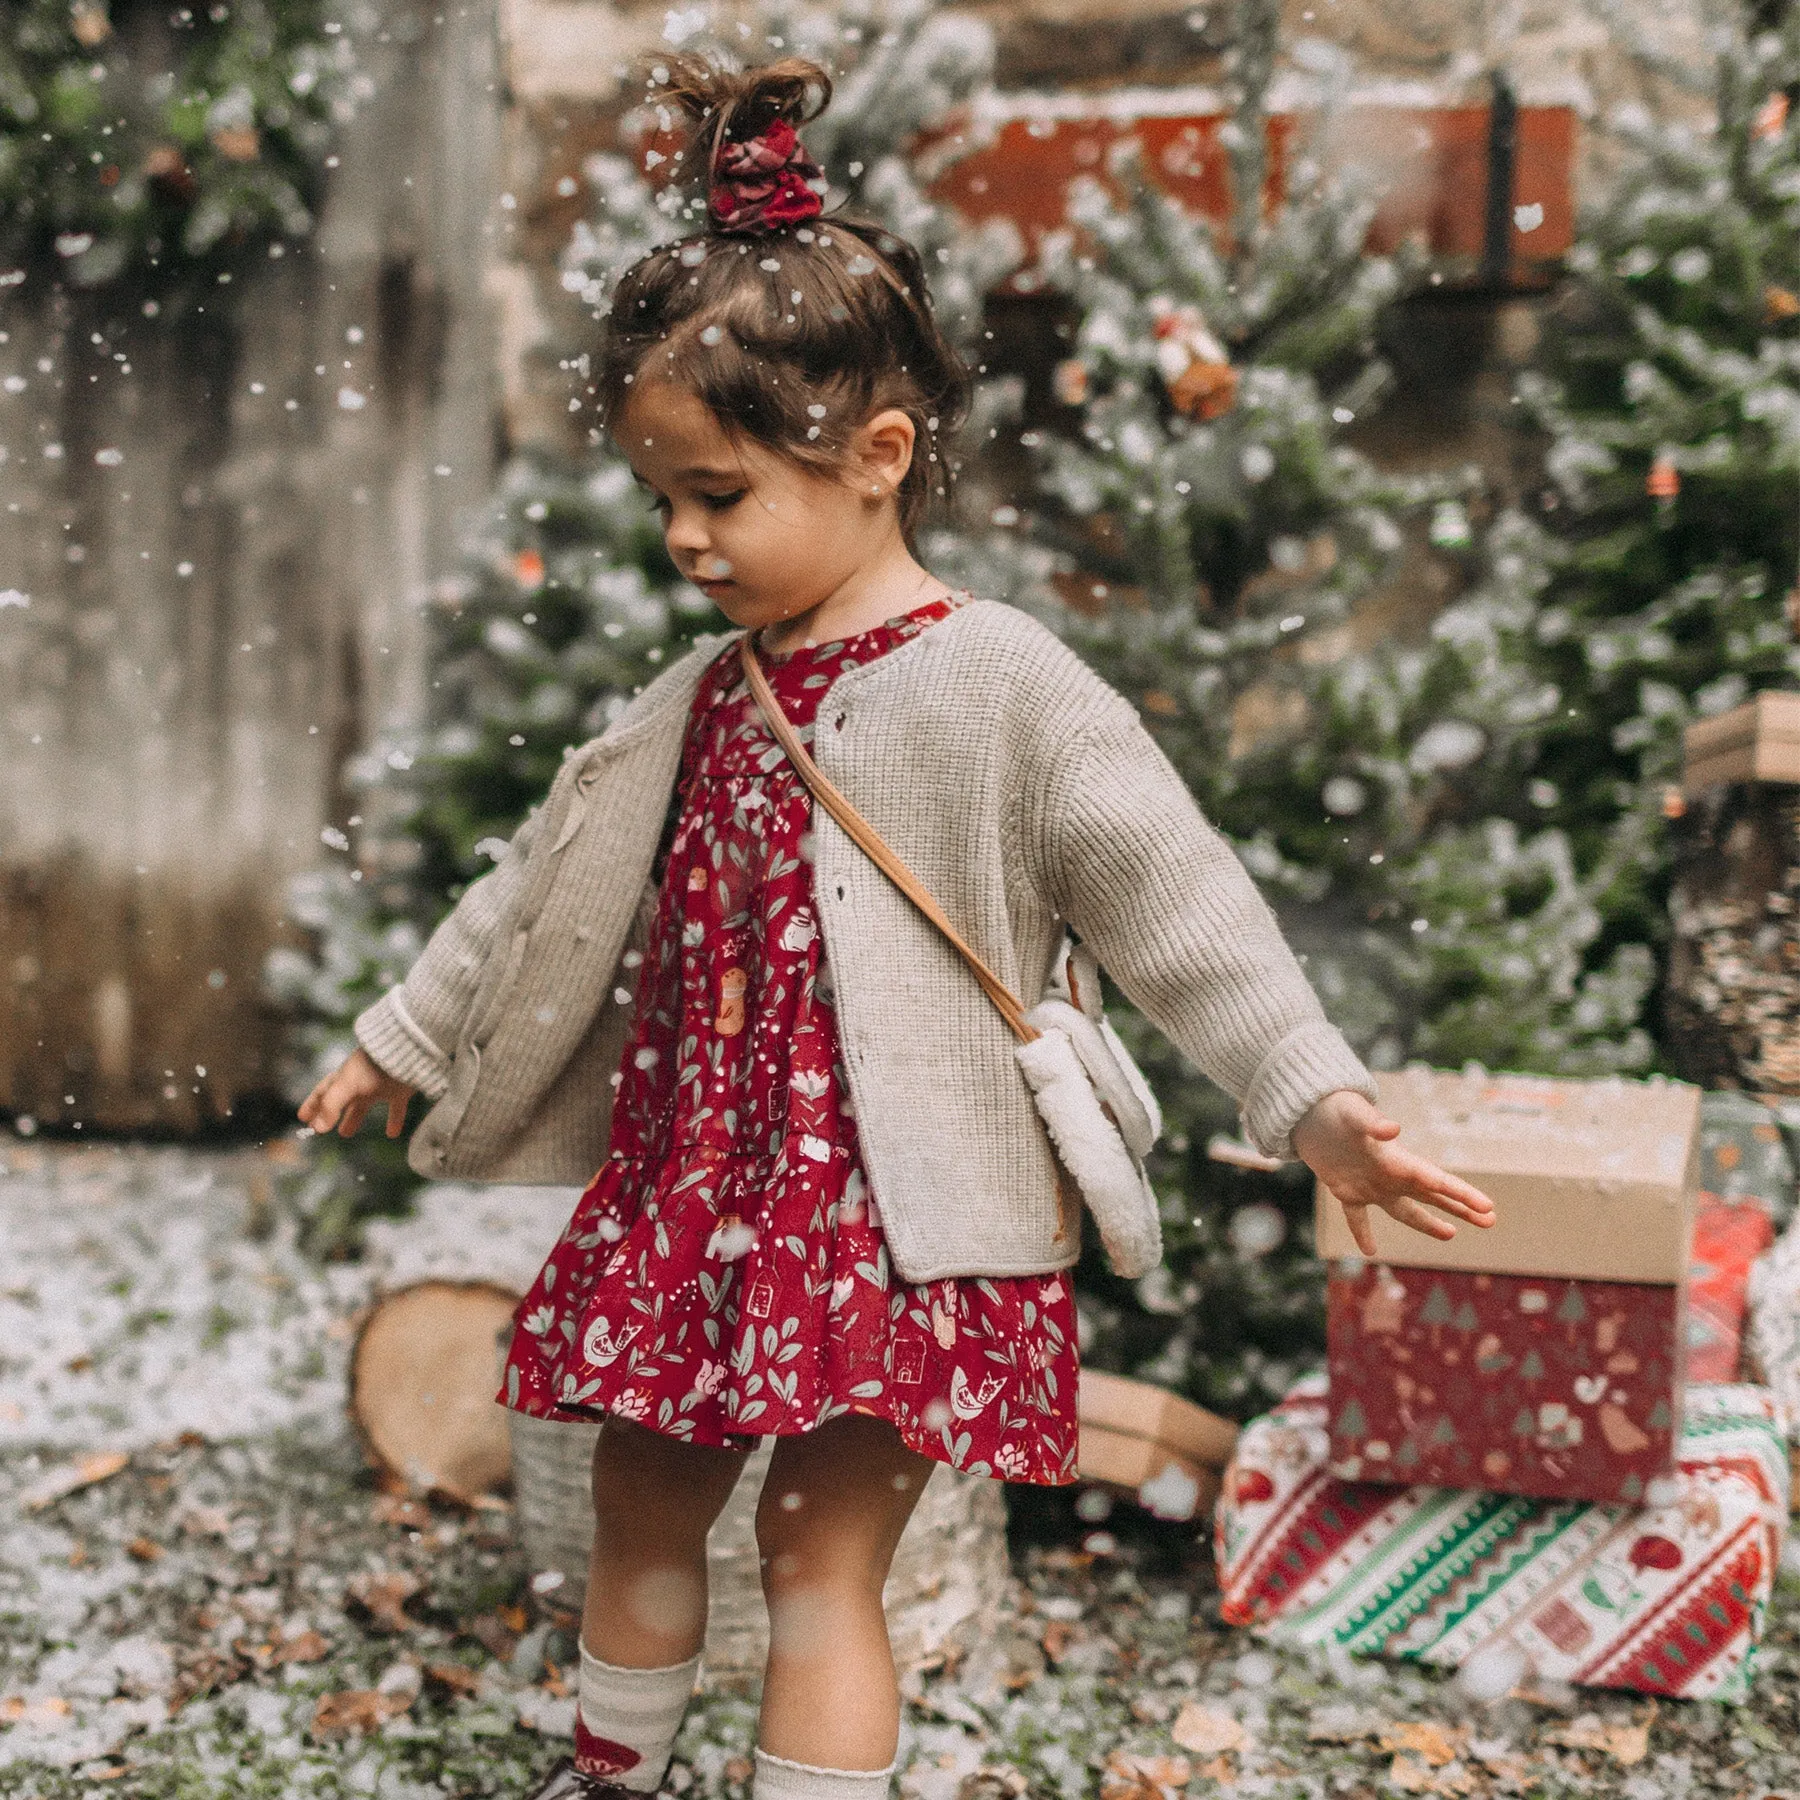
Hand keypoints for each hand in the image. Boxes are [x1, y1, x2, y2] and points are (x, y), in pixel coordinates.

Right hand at [298, 1048, 415, 1140]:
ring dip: (354, 1118)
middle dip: (329, 1114)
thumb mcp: (347, 1084)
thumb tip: (317, 1128)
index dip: (312, 1105)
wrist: (407, 1052)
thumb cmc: (372, 1065)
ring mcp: (380, 1086)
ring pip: (363, 1105)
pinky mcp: (400, 1090)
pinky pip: (396, 1109)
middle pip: (340, 1100)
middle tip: (319, 1129)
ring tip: (345, 1134)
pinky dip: (393, 1121)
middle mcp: (360, 1082)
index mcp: (344, 1077)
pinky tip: (392, 1134)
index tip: (302, 1118)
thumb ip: (332, 1106)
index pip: (323, 1092)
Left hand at [1292, 1087, 1494, 1256]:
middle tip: (1490, 1221)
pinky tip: (1370, 1252)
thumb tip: (1393, 1129)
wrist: (1308, 1111)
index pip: (1437, 1181)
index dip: (1462, 1195)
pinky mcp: (1346, 1190)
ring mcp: (1370, 1185)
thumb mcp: (1352, 1114)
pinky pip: (1357, 1217)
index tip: (1488, 1209)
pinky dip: (1362, 1233)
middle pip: (1432, 1196)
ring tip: (1451, 1235)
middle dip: (1460, 1209)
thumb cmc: (1334, 1108)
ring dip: (1427, 1223)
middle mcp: (1389, 1175)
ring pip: (1404, 1210)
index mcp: (1396, 1160)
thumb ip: (1371, 1122)